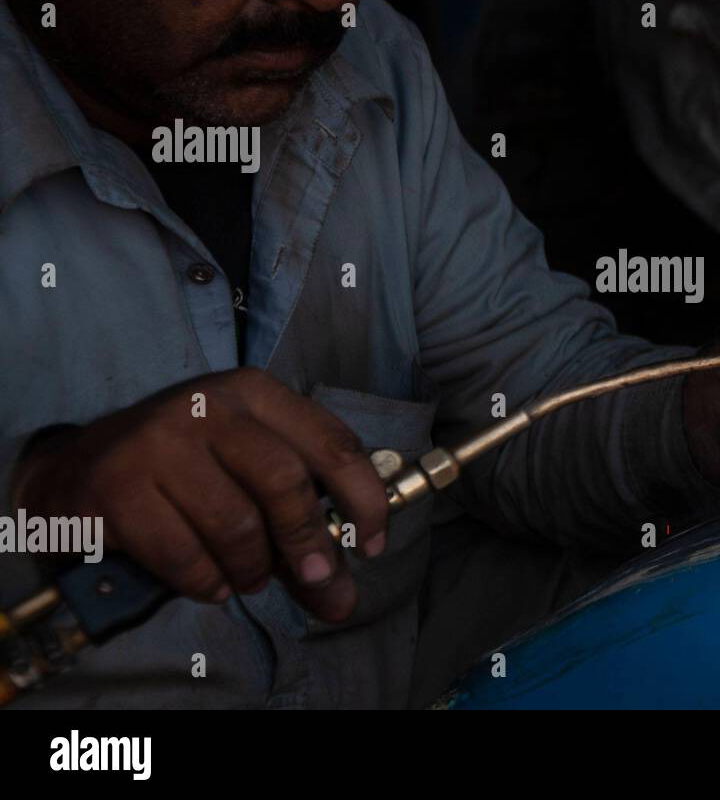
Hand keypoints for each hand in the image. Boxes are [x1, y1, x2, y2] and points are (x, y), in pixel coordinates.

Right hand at [11, 368, 388, 621]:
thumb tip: (340, 597)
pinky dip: (207, 582)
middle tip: (318, 583)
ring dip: (253, 569)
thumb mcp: (246, 472)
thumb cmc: (184, 472)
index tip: (372, 545)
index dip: (364, 500)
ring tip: (248, 578)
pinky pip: (184, 555)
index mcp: (254, 393)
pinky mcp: (117, 486)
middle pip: (285, 483)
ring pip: (236, 525)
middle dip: (310, 545)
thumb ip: (299, 524)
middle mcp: (208, 406)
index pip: (332, 443)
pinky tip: (211, 582)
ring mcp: (158, 442)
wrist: (75, 470)